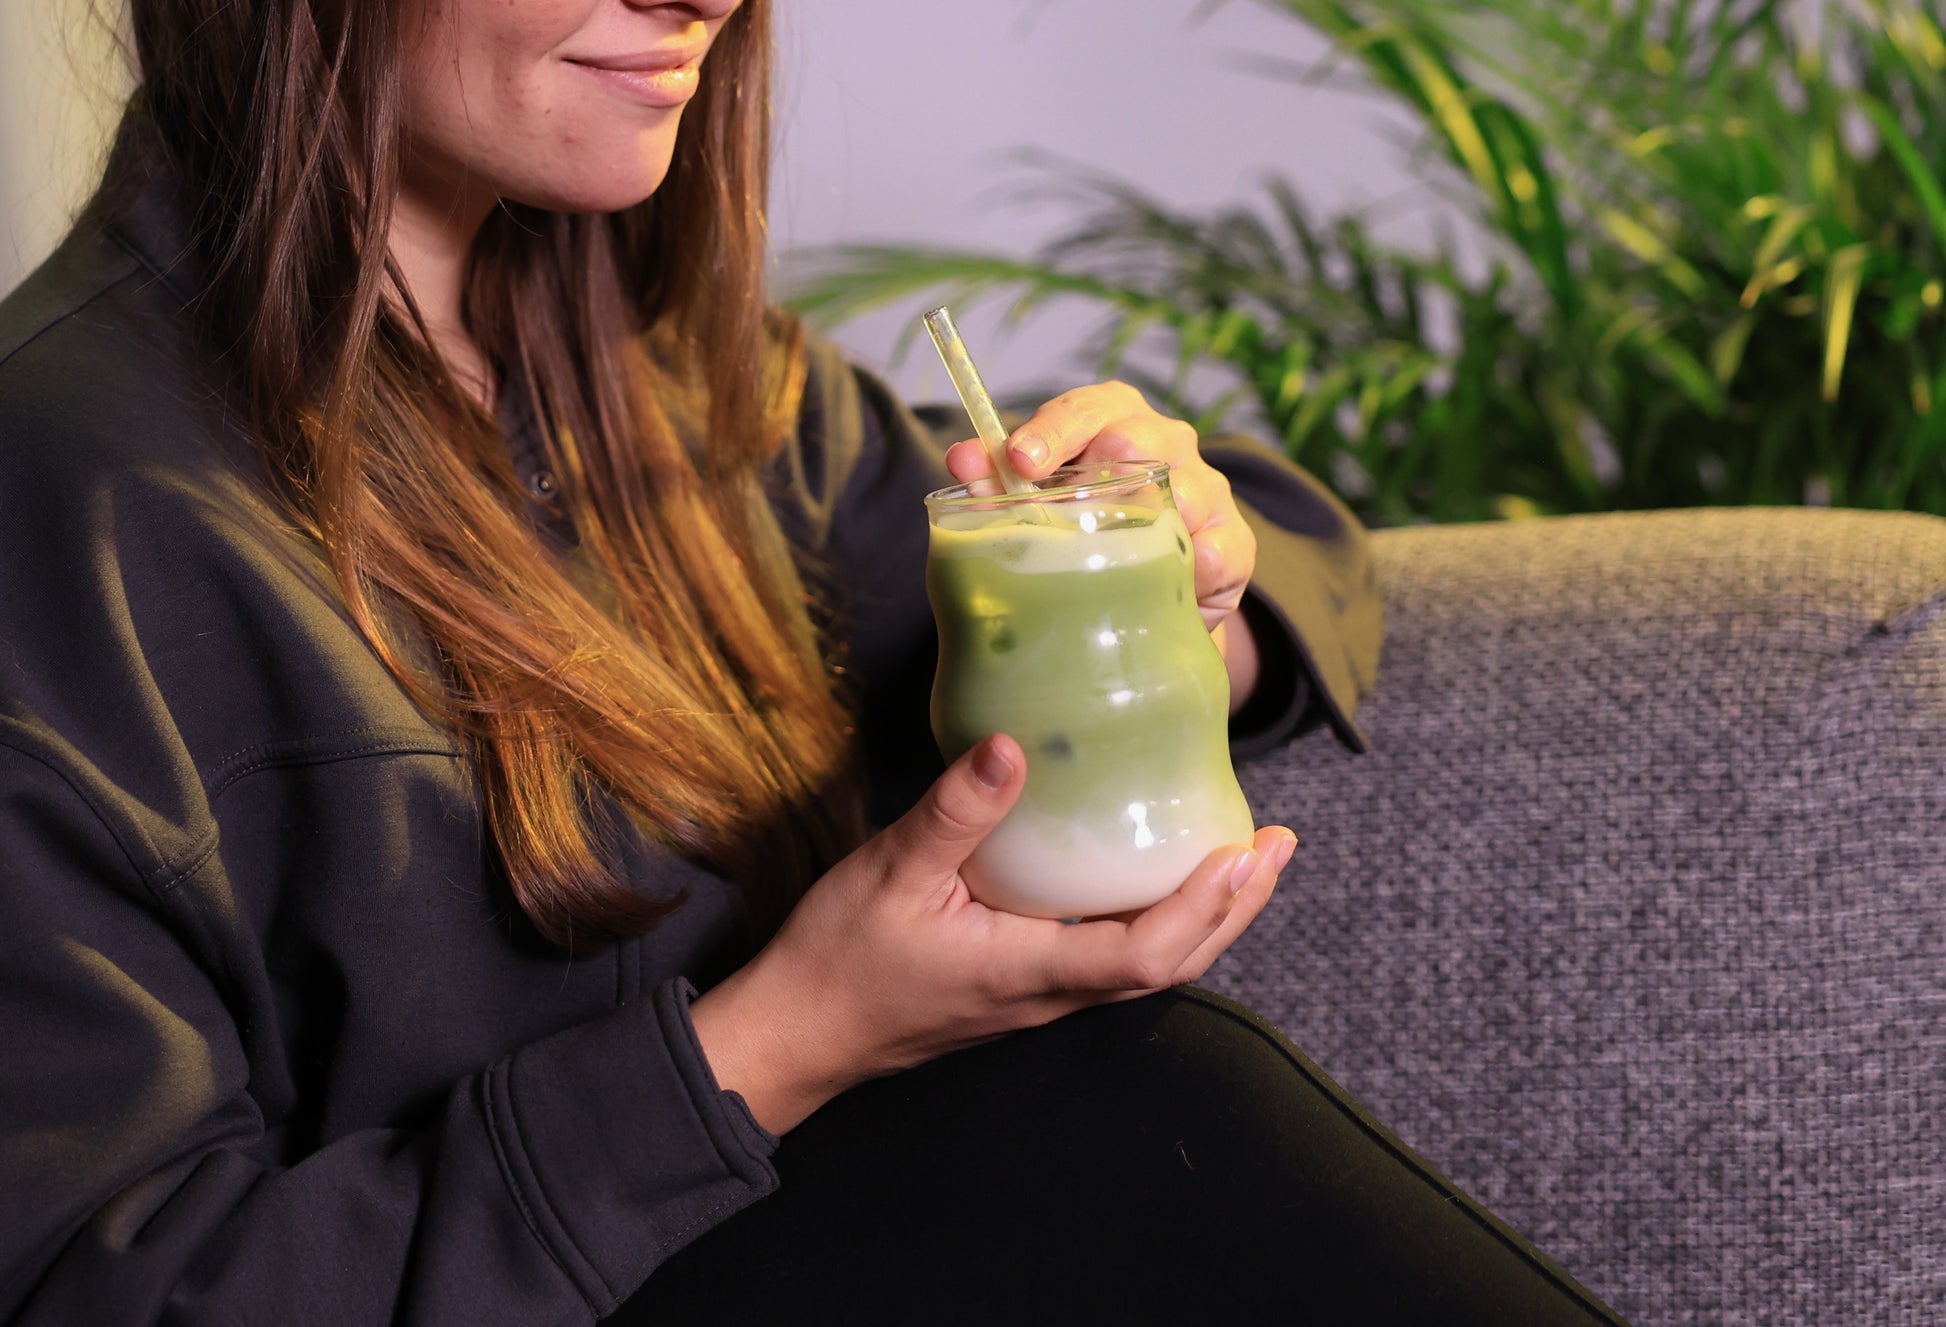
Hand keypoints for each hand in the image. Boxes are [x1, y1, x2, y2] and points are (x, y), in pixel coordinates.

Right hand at [689, 735, 1297, 1134]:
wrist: (798, 1035)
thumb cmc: (839, 962)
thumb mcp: (891, 872)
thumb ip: (954, 813)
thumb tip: (1013, 748)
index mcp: (1029, 971)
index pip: (1146, 956)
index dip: (1204, 907)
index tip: (1244, 853)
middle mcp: (1050, 995)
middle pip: (1172, 968)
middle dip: (1233, 910)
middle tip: (1276, 847)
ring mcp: (1040, 998)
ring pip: (1148, 969)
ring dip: (1206, 918)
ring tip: (1240, 862)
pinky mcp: (1023, 988)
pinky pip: (1112, 962)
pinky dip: (1158, 922)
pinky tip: (1153, 880)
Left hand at [943, 381, 1256, 635]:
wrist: (1141, 600)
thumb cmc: (1083, 533)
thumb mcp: (1039, 503)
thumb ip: (997, 480)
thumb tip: (960, 460)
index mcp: (1112, 418)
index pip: (1083, 409)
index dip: (1050, 431)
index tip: (1019, 461)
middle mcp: (1165, 441)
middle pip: (1136, 438)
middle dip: (1096, 468)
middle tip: (1062, 509)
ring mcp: (1205, 490)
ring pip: (1184, 488)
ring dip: (1147, 518)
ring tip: (1112, 549)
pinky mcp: (1231, 545)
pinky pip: (1220, 549)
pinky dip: (1197, 564)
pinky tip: (1174, 580)